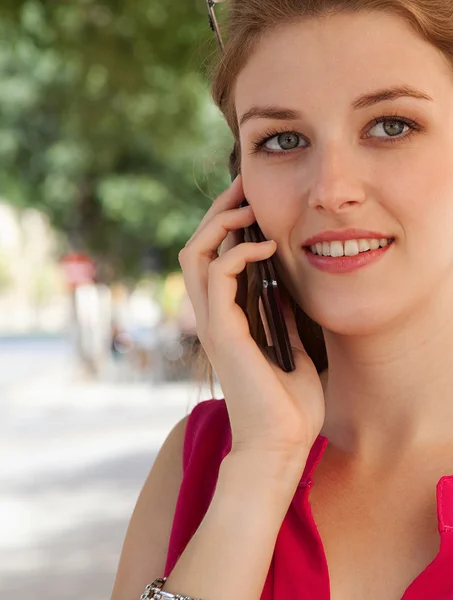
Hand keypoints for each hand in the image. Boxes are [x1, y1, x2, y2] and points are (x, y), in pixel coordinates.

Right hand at [178, 176, 324, 462]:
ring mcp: (213, 323)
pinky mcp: (223, 331)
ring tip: (248, 208)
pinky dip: (239, 252)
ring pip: (196, 255)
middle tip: (243, 190)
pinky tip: (266, 246)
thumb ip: (281, 319)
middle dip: (217, 214)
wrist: (281, 445)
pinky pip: (219, 275)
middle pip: (196, 249)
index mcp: (227, 321)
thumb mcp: (291, 349)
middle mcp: (212, 318)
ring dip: (220, 224)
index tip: (252, 205)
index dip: (226, 229)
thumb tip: (286, 288)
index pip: (212, 262)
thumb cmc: (288, 406)